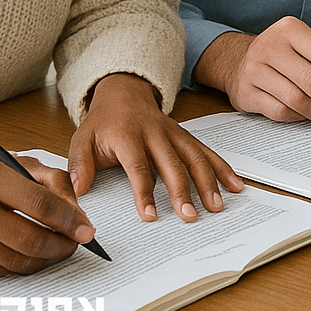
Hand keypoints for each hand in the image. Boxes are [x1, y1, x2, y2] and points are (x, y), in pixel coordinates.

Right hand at [0, 150, 92, 276]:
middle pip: (32, 238)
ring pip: (19, 259)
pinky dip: (22, 265)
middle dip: (63, 245)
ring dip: (46, 258)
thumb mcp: (6, 163)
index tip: (87, 229)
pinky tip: (30, 255)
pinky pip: (1, 270)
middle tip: (75, 243)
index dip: (70, 220)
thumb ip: (47, 179)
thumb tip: (76, 208)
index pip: (41, 204)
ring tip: (57, 249)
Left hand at [69, 72, 244, 222]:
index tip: (150, 215)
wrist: (124, 94)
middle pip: (173, 164)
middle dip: (183, 191)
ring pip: (195, 157)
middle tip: (190, 216)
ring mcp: (174, 133)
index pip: (138, 167)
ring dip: (208, 182)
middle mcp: (155, 133)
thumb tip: (77, 192)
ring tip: (217, 205)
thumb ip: (79, 166)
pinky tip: (234, 184)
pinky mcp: (186, 136)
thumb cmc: (103, 122)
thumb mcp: (82, 140)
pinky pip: (206, 152)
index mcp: (128, 135)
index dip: (144, 192)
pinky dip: (222, 168)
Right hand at [196, 17, 310, 122]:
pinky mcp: (245, 93)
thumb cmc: (283, 56)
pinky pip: (281, 112)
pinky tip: (310, 116)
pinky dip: (300, 117)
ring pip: (298, 100)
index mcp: (289, 28)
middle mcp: (269, 45)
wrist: (238, 63)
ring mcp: (254, 69)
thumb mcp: (304, 46)